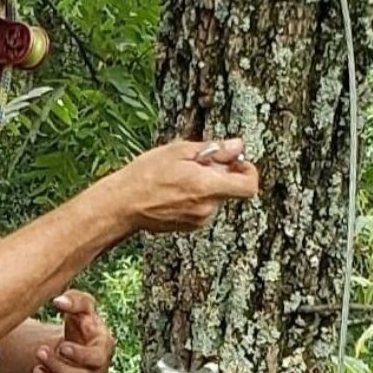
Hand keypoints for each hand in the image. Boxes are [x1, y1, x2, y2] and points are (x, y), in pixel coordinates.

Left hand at [32, 290, 115, 372]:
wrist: (76, 339)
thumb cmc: (81, 319)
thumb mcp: (81, 305)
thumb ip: (73, 300)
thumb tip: (59, 302)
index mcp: (105, 347)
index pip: (97, 358)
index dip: (79, 356)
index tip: (61, 345)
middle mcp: (100, 370)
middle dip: (58, 367)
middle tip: (40, 352)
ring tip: (36, 369)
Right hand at [108, 136, 258, 233]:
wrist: (123, 205)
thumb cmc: (146, 175)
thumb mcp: (179, 151)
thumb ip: (214, 149)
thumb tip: (238, 145)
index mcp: (207, 187)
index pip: (248, 186)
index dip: (249, 171)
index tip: (238, 162)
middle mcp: (207, 208)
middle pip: (230, 189)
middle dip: (220, 173)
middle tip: (197, 163)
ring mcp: (198, 220)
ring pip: (215, 197)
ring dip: (206, 185)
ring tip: (179, 177)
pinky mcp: (189, 226)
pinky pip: (203, 208)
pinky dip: (196, 197)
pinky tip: (174, 190)